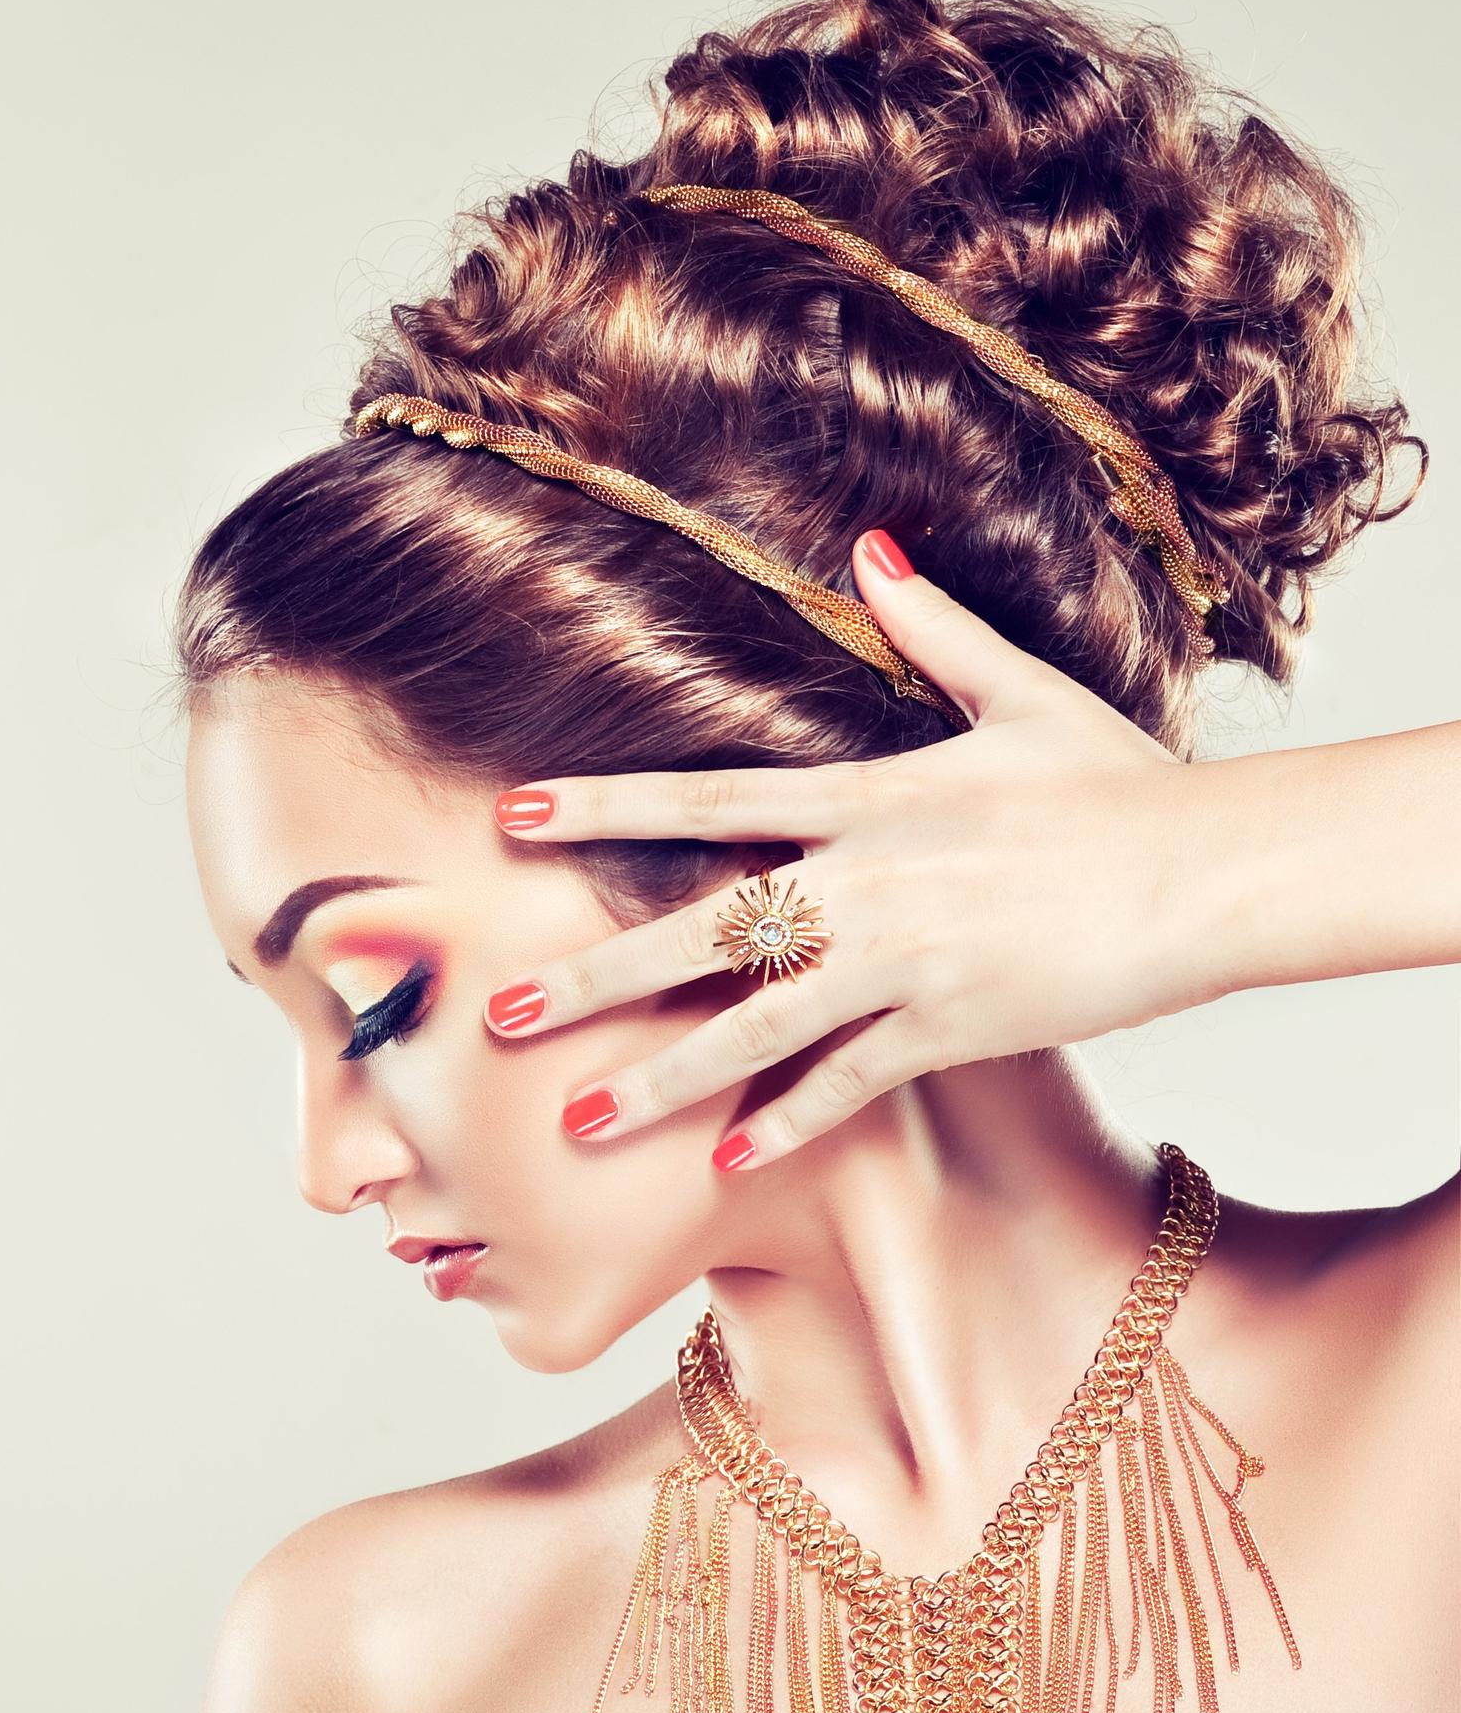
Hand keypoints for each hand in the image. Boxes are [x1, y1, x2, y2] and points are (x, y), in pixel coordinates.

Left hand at [480, 527, 1231, 1171]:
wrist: (1212, 871)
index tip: (515, 817)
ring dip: (664, 1077)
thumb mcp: (1022, 691)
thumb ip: (932, 630)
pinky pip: (853, 1083)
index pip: (708, 800)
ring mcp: (905, 962)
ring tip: (578, 1122)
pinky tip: (724, 1163)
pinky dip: (791, 1121)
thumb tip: (874, 549)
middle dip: (596, 975)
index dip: (606, 808)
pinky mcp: (954, 1029)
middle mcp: (866, 882)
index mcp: (870, 796)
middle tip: (500, 1014)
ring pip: (758, 1027)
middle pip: (704, 931)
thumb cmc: (1116, 779)